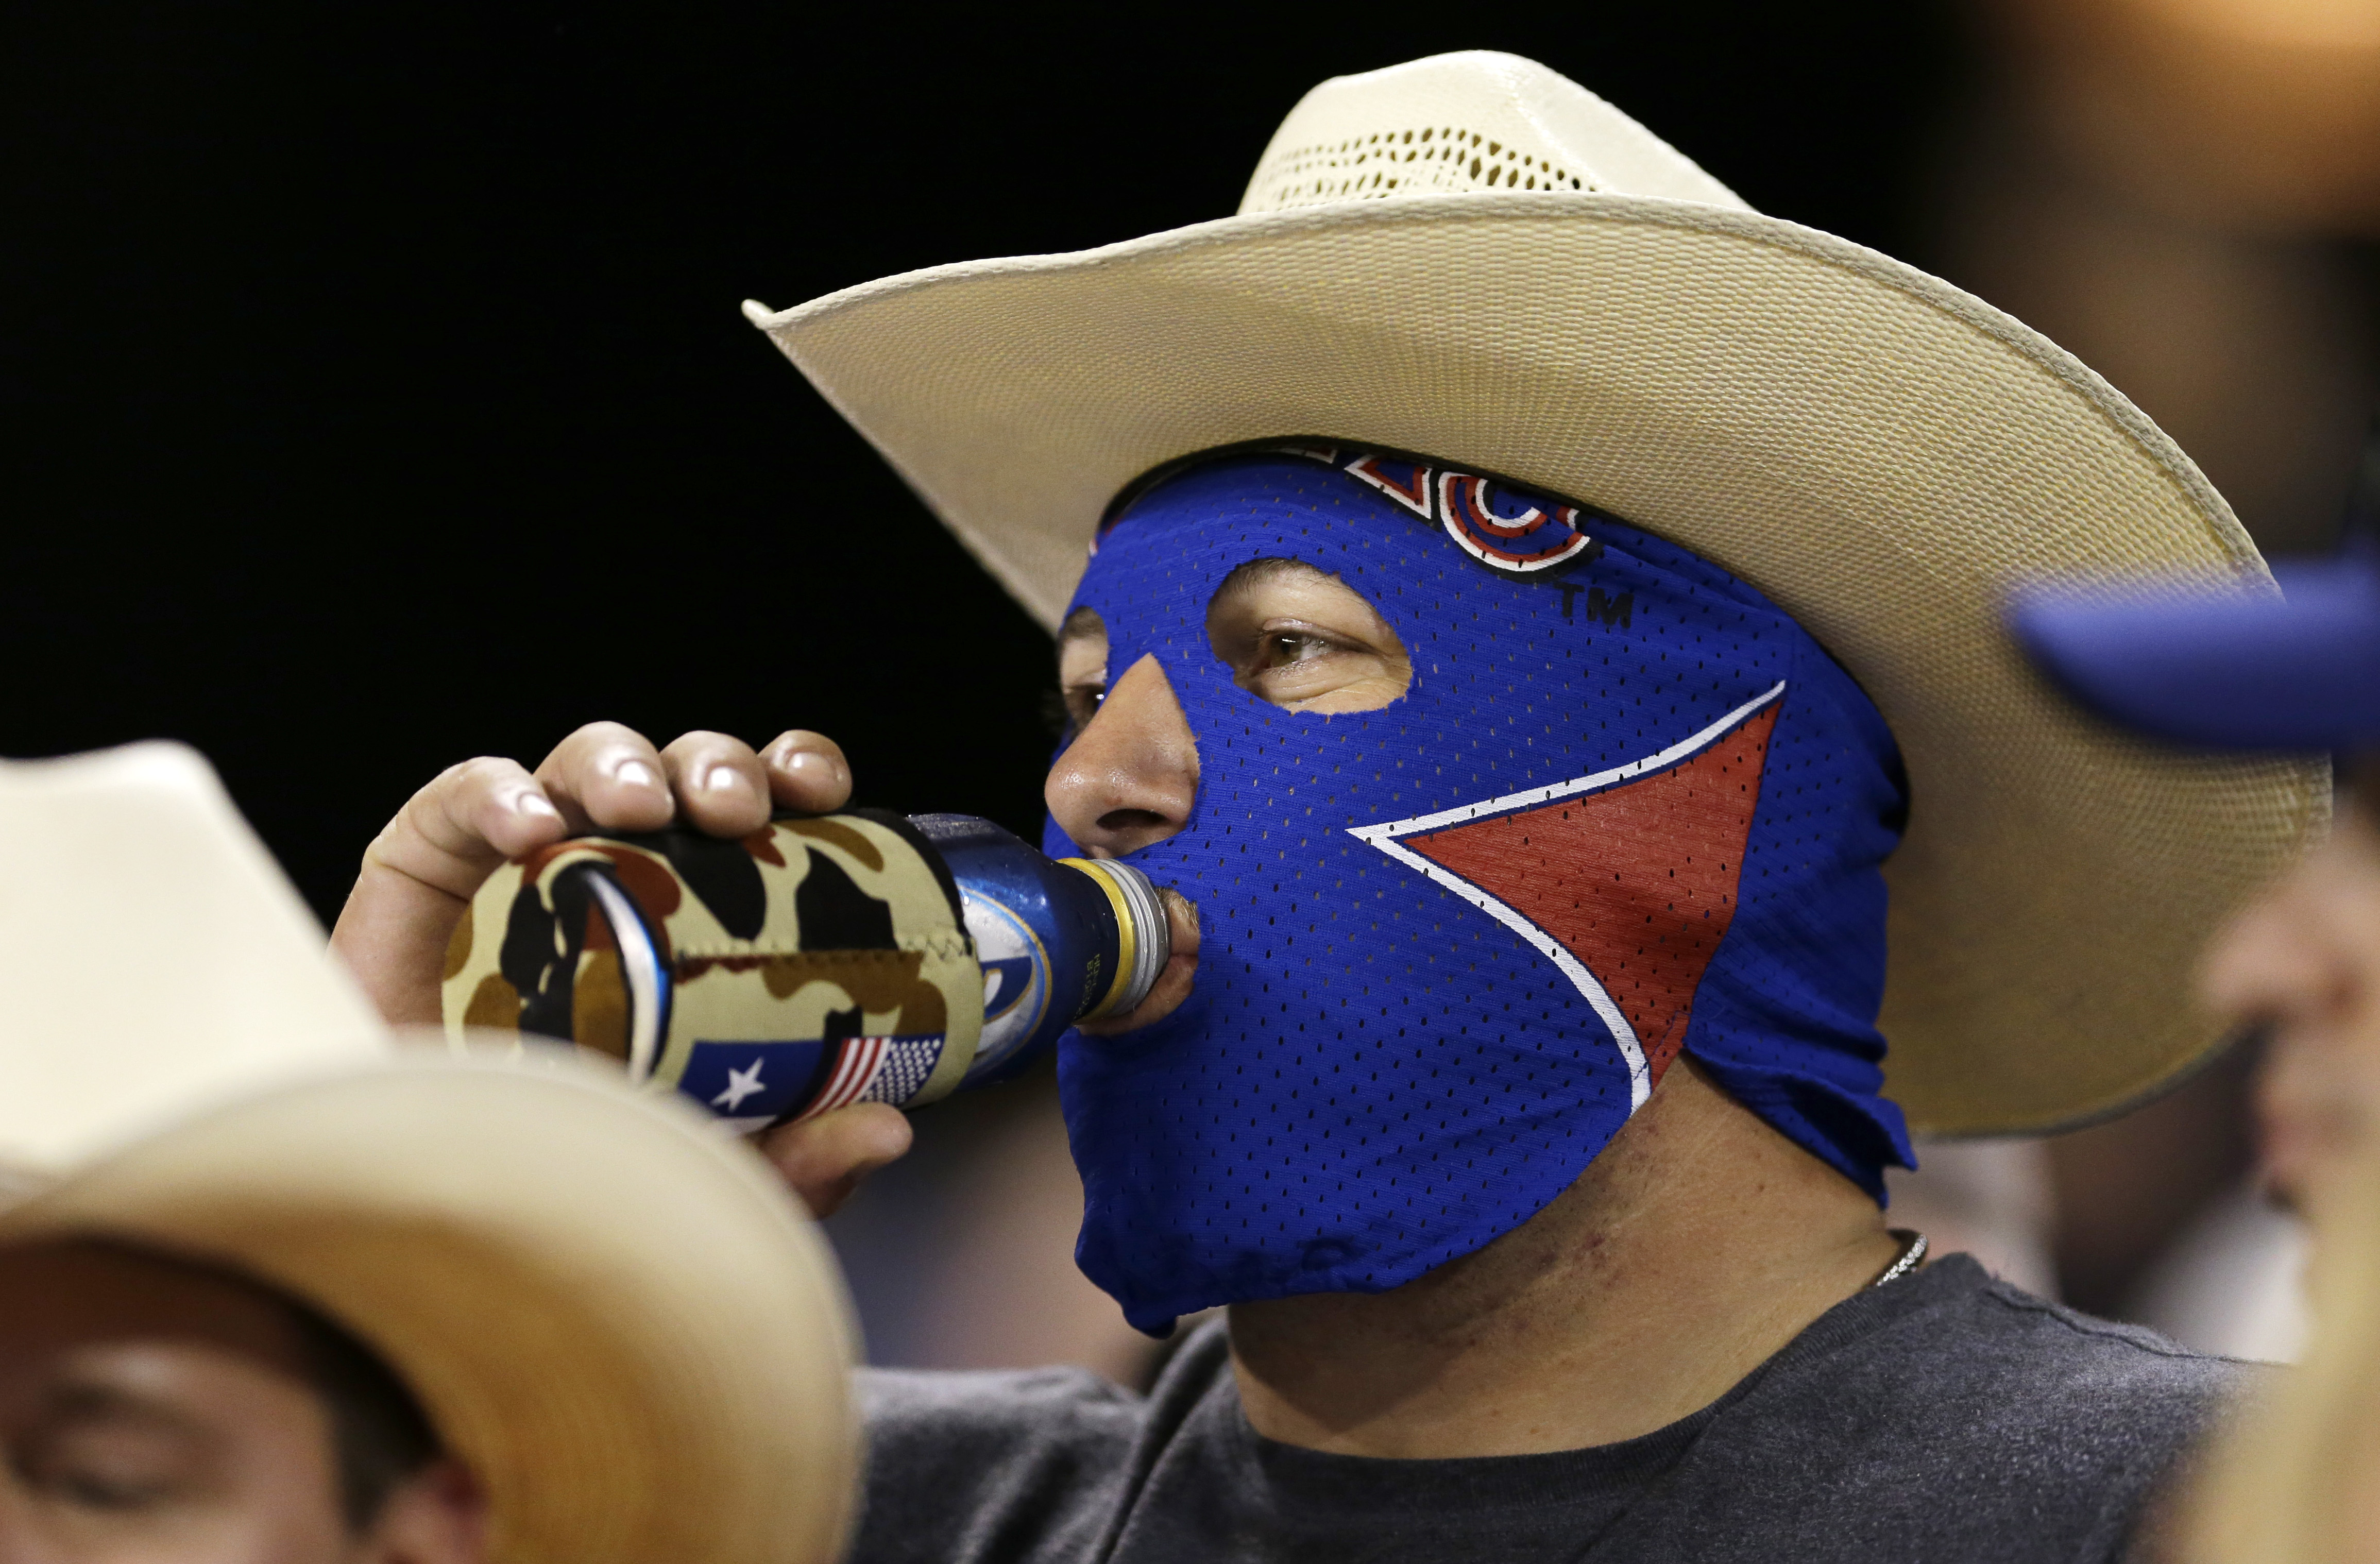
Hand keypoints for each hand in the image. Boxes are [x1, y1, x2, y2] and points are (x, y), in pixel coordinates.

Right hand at [329, 722, 907, 1214]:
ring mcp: (519, 863)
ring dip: (624, 765)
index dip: (795, 774)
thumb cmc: (576, 1171)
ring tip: (642, 807)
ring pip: (585, 764)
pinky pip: (457, 800)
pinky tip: (530, 826)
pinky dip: (496, 792)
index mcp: (698, 908)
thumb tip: (890, 1129)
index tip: (825, 791)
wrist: (428, 1211)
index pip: (762, 808)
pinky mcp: (423, 870)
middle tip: (736, 811)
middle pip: (682, 771)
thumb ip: (800, 1157)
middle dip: (718, 766)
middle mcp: (617, 870)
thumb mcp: (708, 1172)